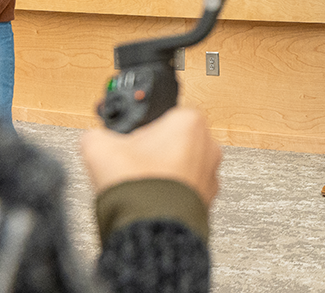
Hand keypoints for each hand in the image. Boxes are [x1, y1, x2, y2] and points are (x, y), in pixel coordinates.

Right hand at [81, 107, 221, 206]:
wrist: (150, 227)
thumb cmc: (137, 185)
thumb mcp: (99, 147)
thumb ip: (97, 134)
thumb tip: (95, 137)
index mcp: (190, 121)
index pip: (163, 116)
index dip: (141, 130)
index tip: (128, 142)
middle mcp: (208, 144)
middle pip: (173, 141)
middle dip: (152, 151)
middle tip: (132, 164)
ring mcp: (211, 172)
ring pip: (181, 166)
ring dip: (162, 173)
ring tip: (140, 184)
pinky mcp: (209, 197)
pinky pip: (186, 189)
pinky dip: (170, 192)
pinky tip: (150, 198)